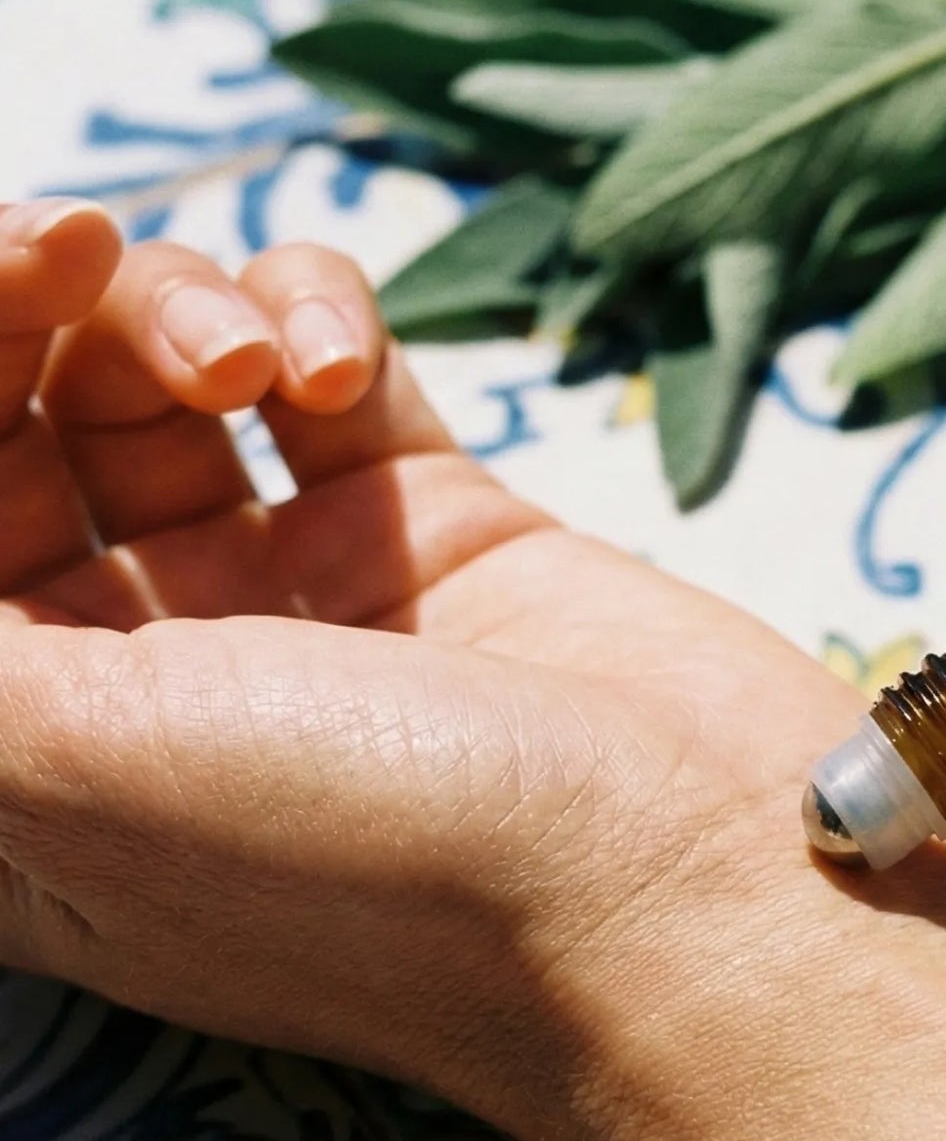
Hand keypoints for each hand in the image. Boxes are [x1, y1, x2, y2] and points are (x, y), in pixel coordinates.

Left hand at [0, 202, 862, 1128]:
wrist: (683, 887)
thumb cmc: (373, 864)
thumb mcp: (64, 771)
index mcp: (26, 761)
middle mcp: (139, 672)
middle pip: (20, 426)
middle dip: (33, 316)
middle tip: (81, 253)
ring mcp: (292, 593)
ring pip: (170, 376)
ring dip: (188, 310)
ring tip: (273, 361)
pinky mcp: (431, 527)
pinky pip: (329, 364)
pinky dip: (320, 317)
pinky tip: (344, 366)